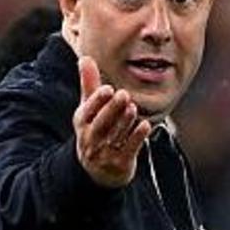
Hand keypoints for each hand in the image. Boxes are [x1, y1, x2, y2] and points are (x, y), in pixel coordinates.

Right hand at [73, 56, 150, 187]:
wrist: (97, 172)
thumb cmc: (94, 131)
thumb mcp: (89, 109)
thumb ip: (89, 84)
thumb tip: (85, 57)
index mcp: (82, 123)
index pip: (88, 111)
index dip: (97, 101)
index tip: (107, 89)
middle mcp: (91, 139)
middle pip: (101, 124)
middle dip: (111, 109)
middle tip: (123, 94)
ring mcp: (105, 153)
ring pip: (115, 136)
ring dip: (124, 121)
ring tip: (133, 107)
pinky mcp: (121, 163)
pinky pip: (129, 149)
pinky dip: (137, 137)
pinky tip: (146, 126)